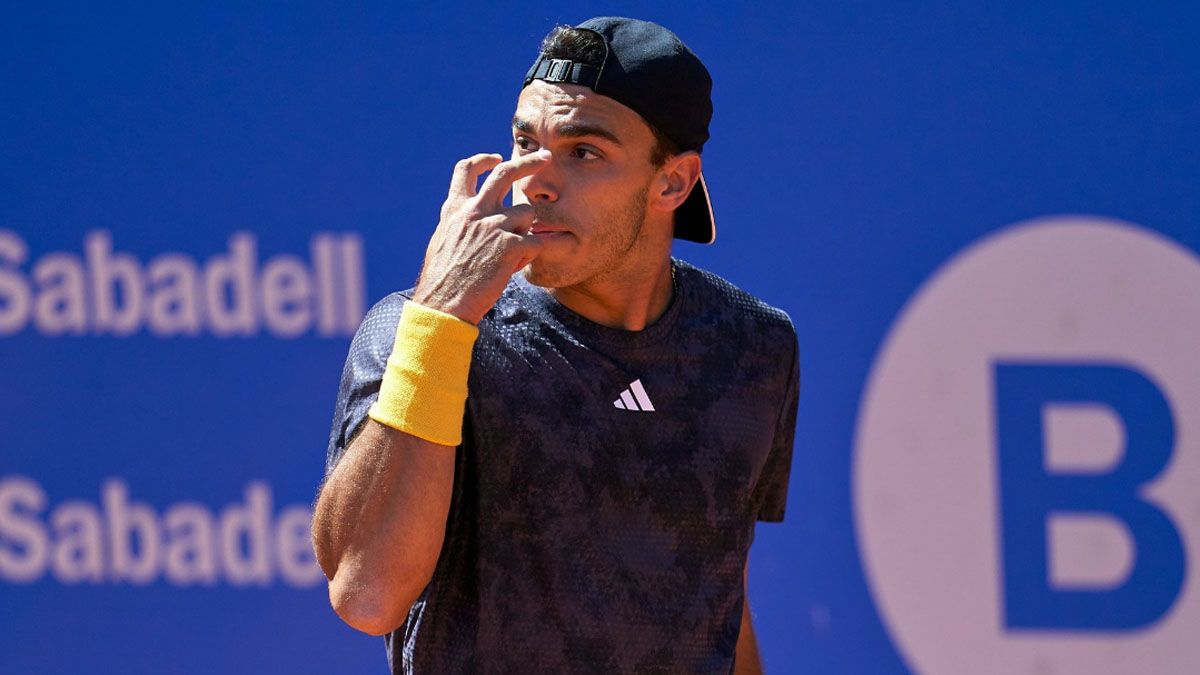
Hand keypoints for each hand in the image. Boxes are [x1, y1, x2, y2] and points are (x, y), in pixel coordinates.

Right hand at [412, 150, 549, 323]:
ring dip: (525, 231)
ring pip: (527, 213)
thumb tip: (468, 219)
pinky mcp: (510, 245)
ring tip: (511, 254)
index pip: (466, 170)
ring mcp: (493, 226)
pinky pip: (534, 241)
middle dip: (529, 161)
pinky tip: (514, 267)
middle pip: (506, 173)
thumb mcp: (442, 241)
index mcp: (455, 209)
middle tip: (545, 157)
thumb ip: (459, 224)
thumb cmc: (442, 280)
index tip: (496, 157)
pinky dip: (528, 254)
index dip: (483, 160)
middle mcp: (475, 210)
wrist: (443, 304)